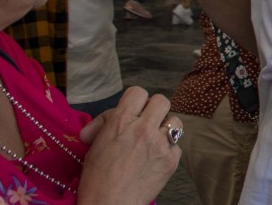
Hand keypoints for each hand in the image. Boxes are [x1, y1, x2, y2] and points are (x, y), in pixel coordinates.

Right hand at [76, 87, 180, 204]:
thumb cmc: (96, 179)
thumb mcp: (95, 145)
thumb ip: (107, 125)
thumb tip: (112, 117)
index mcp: (121, 122)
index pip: (138, 92)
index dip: (135, 101)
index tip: (133, 110)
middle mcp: (143, 128)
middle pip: (162, 101)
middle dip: (154, 110)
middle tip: (146, 122)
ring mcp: (160, 144)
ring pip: (175, 120)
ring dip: (166, 127)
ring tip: (155, 139)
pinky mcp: (172, 160)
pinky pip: (177, 145)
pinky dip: (168, 150)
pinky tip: (156, 158)